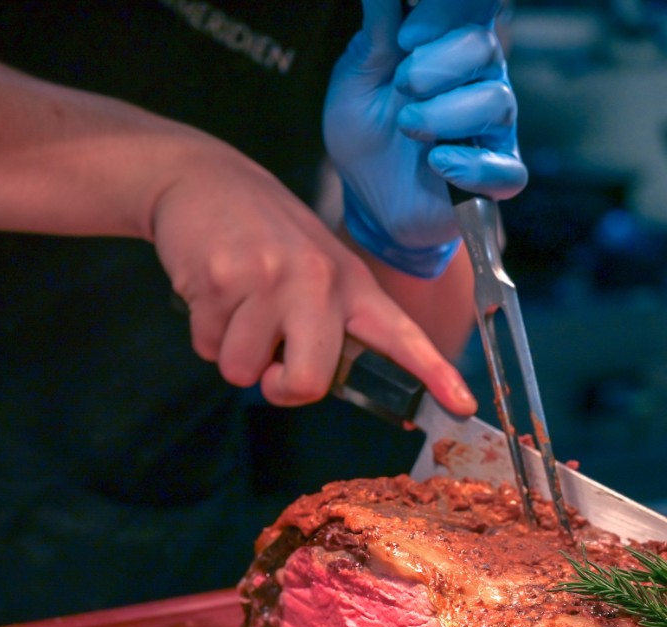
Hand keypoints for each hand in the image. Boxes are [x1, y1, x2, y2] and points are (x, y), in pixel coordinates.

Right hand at [153, 135, 476, 414]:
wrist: (203, 179)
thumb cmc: (264, 237)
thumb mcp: (317, 268)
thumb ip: (329, 324)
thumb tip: (319, 385)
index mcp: (351, 284)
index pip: (402, 336)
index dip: (435, 374)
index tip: (463, 406)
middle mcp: (318, 281)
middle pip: (306, 384)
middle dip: (278, 387)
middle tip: (269, 358)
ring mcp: (268, 279)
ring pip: (243, 371)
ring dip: (232, 351)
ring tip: (236, 303)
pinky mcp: (220, 279)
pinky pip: (207, 348)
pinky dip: (205, 332)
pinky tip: (212, 290)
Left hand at [324, 0, 526, 277]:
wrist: (366, 197)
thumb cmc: (367, 130)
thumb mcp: (357, 78)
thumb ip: (377, 33)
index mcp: (448, 45)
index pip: (472, 9)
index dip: (446, 14)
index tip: (408, 36)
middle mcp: (478, 79)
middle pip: (485, 48)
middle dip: (436, 66)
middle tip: (402, 88)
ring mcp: (492, 128)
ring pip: (496, 103)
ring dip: (443, 117)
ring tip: (409, 129)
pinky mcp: (496, 175)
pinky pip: (506, 170)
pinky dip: (471, 167)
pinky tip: (438, 164)